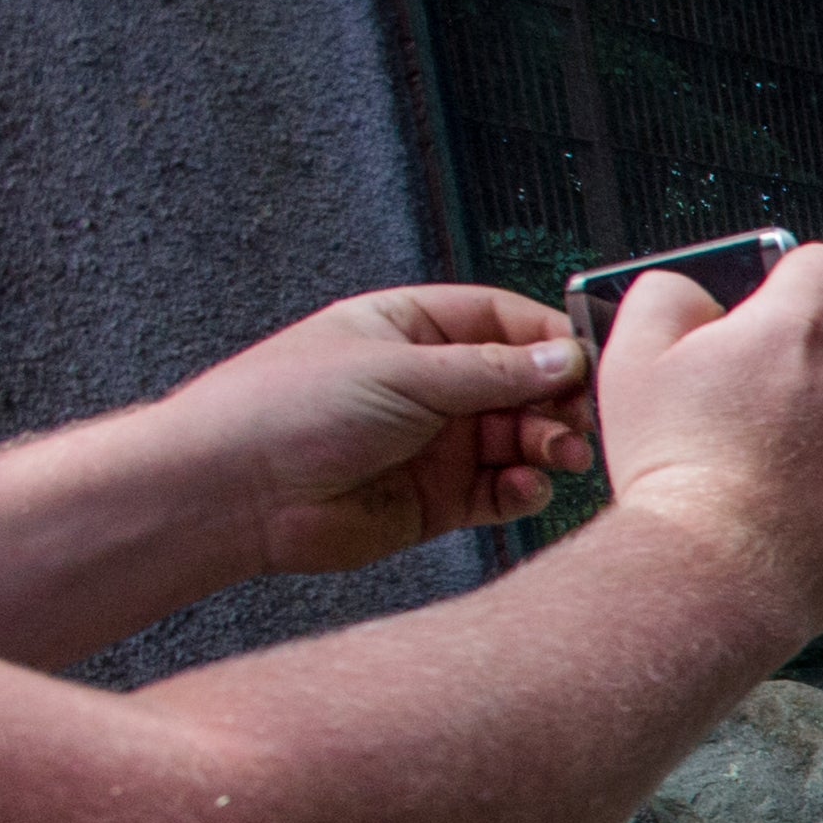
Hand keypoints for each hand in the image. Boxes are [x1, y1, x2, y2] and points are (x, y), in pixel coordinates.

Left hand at [155, 284, 598, 574]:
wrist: (233, 494)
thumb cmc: (284, 410)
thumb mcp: (401, 370)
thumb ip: (492, 370)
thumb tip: (565, 359)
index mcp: (411, 331)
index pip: (503, 323)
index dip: (550, 342)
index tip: (588, 364)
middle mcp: (428, 385)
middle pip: (523, 384)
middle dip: (558, 401)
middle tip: (579, 418)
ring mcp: (435, 443)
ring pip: (520, 439)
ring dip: (548, 445)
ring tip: (558, 454)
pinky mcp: (438, 499)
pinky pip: (502, 489)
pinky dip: (523, 488)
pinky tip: (522, 486)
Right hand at [594, 243, 822, 636]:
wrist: (720, 573)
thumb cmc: (674, 470)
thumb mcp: (634, 361)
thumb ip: (669, 297)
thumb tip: (701, 291)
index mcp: (801, 326)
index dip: (815, 284)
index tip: (793, 310)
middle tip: (772, 404)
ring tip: (785, 466)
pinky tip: (813, 502)